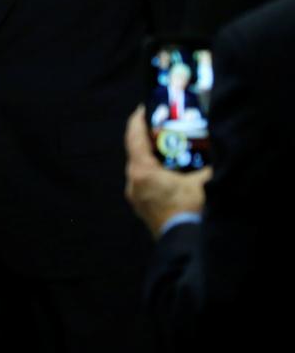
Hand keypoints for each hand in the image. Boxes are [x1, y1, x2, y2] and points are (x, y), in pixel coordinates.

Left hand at [124, 107, 208, 236]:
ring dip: (153, 156)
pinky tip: (172, 170)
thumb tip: (221, 144)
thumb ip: (212, 160)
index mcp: (142, 171)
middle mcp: (133, 183)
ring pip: (141, 168)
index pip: (134, 138)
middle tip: (163, 125)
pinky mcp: (143, 208)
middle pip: (136, 152)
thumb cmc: (192, 211)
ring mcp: (136, 197)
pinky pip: (145, 182)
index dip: (138, 120)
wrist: (187, 245)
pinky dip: (155, 171)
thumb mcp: (205, 180)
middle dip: (148, 137)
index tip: (144, 107)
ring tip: (170, 146)